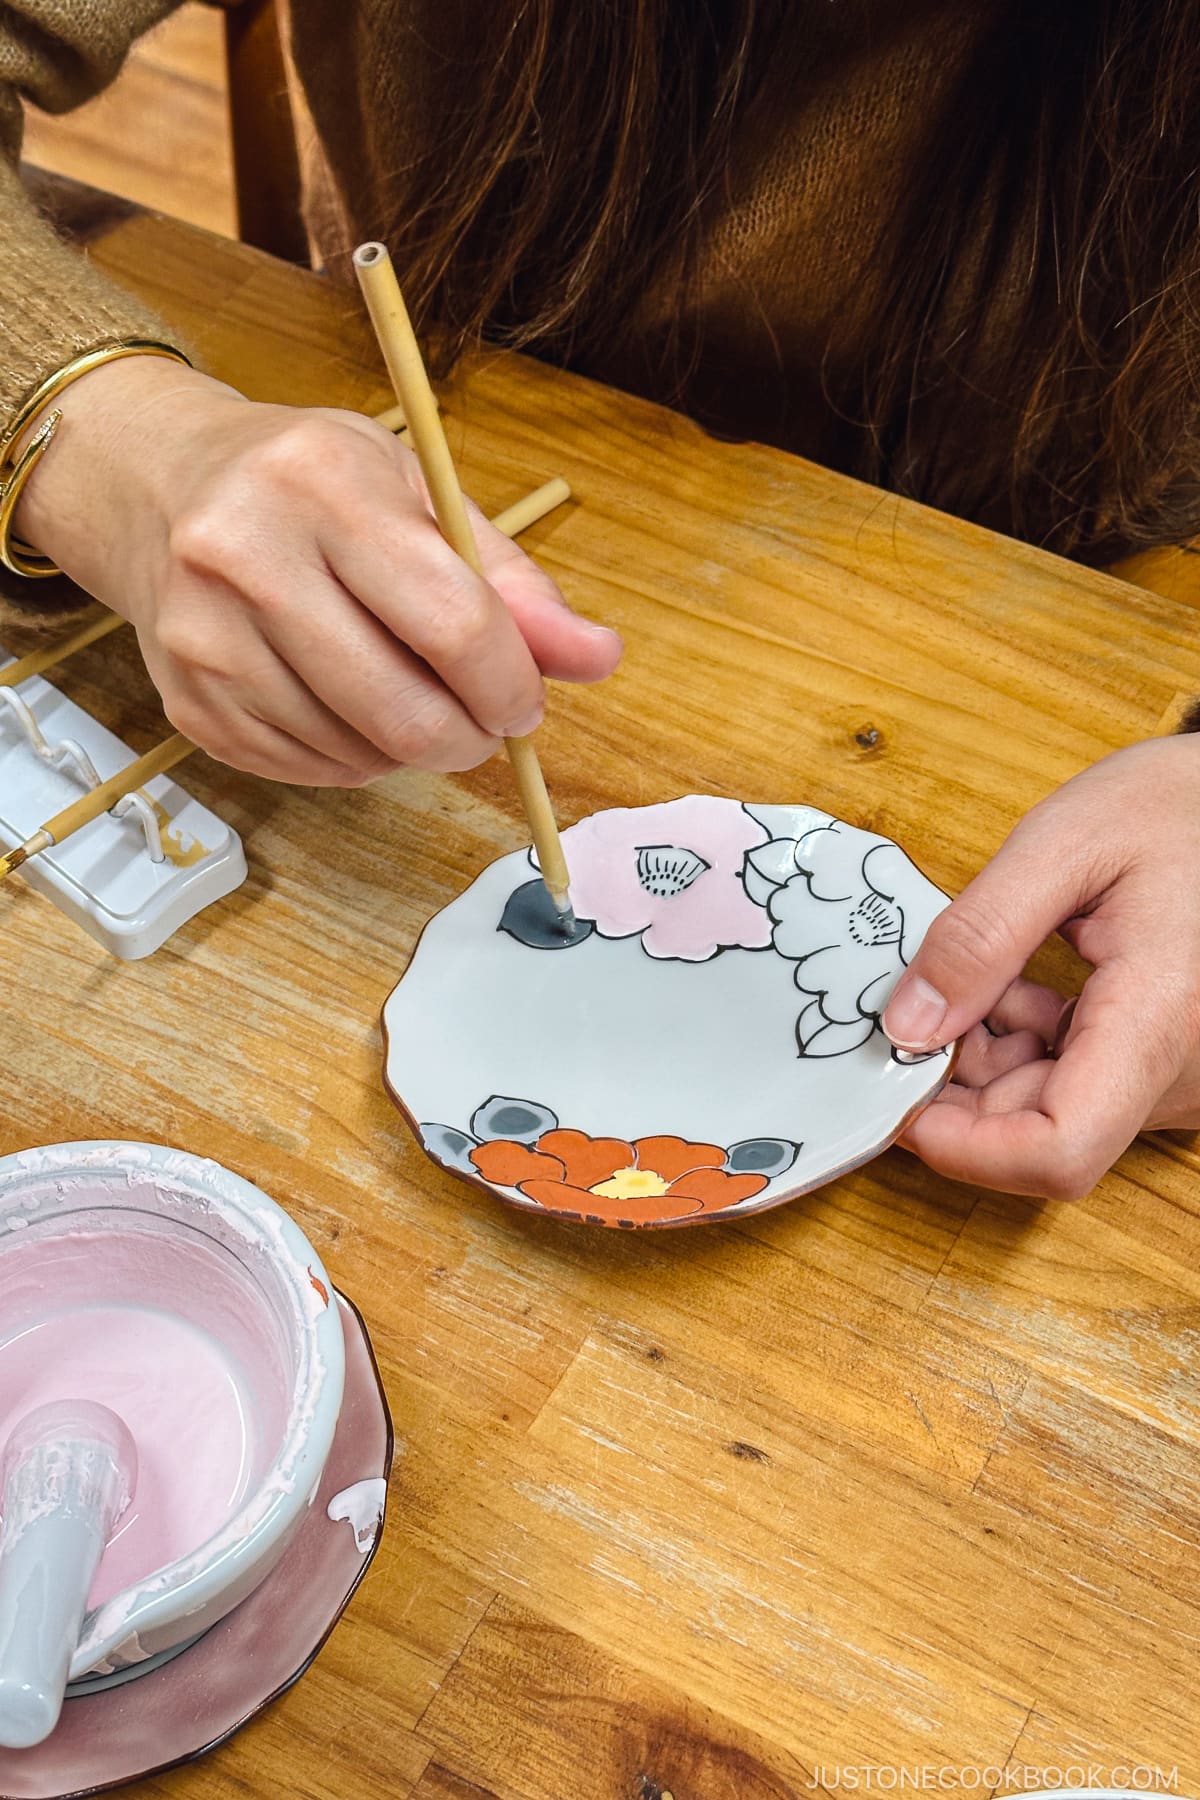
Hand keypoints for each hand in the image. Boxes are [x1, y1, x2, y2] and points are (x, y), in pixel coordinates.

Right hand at [16, 357, 620, 784]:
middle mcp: (246, 557)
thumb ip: (512, 583)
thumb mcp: (418, 495)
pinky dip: (356, 758)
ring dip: (412, 749)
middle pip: (404, 710)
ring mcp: (205, 638)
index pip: (452, 624)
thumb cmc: (312, 486)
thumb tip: (597, 658)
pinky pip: (312, 771)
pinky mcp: (189, 703)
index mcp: (323, 486)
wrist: (163, 489)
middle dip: (470, 737)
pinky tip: (351, 708)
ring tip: (408, 696)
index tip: (526, 700)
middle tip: (481, 722)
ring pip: (360, 753)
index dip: (511, 684)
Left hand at [881, 736, 1199, 1197]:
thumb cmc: (1178, 810)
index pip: (1060, 1149)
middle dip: (962, 1090)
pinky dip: (1027, 1050)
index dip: (966, 1147)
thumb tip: (907, 1025)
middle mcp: (1182, 1071)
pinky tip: (1016, 988)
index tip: (900, 1097)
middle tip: (916, 1012)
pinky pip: (1080, 1088)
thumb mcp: (1063, 845)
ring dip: (991, 1064)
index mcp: (1162, 1019)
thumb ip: (979, 936)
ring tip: (981, 978)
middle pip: (1045, 1138)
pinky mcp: (1167, 1067)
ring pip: (1055, 1115)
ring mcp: (1179, 1078)